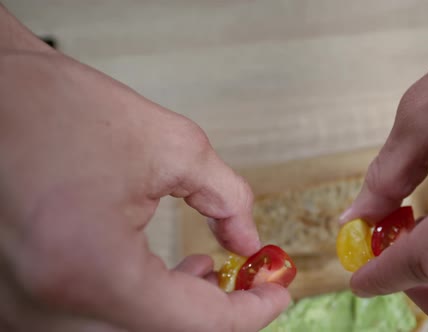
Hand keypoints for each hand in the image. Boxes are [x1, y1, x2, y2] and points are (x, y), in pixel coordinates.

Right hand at [0, 7, 288, 331]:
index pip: (193, 324)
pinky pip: (92, 315)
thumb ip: (227, 200)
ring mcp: (22, 306)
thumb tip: (249, 240)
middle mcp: (47, 303)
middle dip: (212, 310)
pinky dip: (136, 301)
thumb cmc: (58, 107)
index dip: (247, 312)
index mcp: (90, 270)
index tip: (276, 293)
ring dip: (173, 308)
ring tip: (204, 269)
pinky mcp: (16, 294)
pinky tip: (159, 271)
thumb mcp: (171, 146)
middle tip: (246, 282)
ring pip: (126, 328)